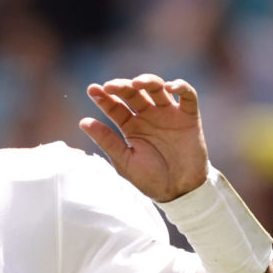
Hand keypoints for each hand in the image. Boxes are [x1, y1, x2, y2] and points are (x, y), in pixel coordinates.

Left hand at [78, 75, 208, 200]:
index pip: (115, 107)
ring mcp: (168, 114)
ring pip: (158, 88)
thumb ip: (106, 140)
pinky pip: (188, 95)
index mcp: (130, 126)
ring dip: (147, 81)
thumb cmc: (149, 177)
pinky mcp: (189, 116)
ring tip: (136, 83)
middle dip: (121, 86)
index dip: (103, 97)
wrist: (179, 190)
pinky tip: (170, 87)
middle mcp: (147, 116)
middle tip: (110, 86)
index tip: (92, 90)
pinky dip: (181, 87)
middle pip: (133, 93)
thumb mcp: (124, 160)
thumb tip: (83, 122)